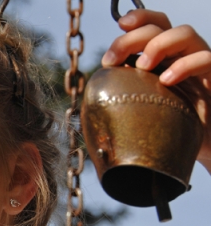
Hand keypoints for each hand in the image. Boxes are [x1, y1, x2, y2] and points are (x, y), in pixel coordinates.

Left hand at [102, 9, 210, 172]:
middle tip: (111, 60)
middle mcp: (181, 55)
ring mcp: (200, 64)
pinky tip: (166, 80)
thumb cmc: (167, 130)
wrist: (201, 149)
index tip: (119, 26)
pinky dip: (184, 65)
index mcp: (163, 57)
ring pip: (185, 33)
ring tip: (142, 66)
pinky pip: (206, 59)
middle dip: (132, 37)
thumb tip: (85, 104)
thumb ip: (120, 98)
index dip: (138, 18)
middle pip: (160, 26)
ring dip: (158, 45)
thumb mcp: (139, 110)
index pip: (153, 24)